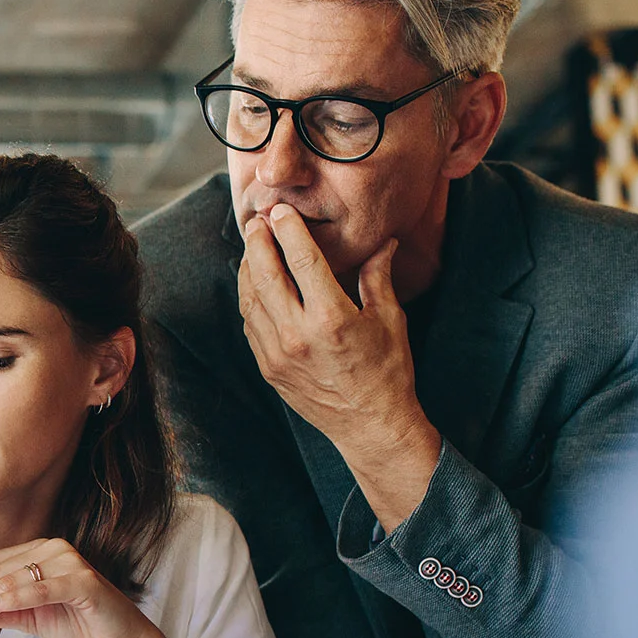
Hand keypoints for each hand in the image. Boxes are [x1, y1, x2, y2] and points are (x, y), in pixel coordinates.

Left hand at [239, 207, 440, 530]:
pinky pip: (251, 324)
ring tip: (252, 247)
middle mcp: (298, 336)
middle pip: (266, 276)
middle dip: (258, 244)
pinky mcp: (268, 368)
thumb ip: (377, 277)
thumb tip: (382, 241)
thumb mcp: (389, 320)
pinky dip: (250, 299)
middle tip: (257, 222)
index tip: (280, 211)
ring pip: (250, 300)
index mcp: (331, 320)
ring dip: (248, 269)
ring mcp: (277, 354)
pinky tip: (254, 283)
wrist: (370, 426)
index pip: (303, 262)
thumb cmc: (388, 371)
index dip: (289, 232)